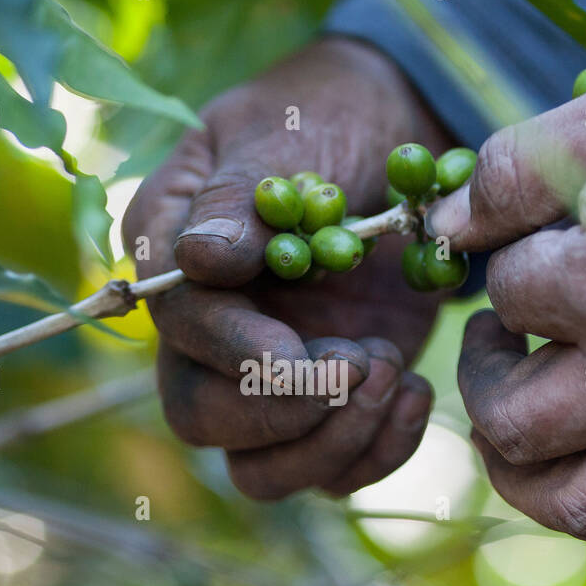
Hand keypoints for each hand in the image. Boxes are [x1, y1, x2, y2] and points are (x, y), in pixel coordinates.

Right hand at [124, 38, 449, 499]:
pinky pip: (328, 469)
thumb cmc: (330, 116)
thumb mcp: (284, 134)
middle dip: (287, 409)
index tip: (304, 350)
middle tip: (367, 362)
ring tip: (396, 373)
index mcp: (170, 252)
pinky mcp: (323, 402)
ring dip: (332, 444)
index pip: (180, 327)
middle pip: (203, 417)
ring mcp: (263, 375)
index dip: (239, 351)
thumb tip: (198, 259)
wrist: (397, 132)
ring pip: (260, 469)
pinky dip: (375, 452)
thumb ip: (239, 197)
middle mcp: (205, 331)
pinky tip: (416, 393)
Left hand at [428, 56, 585, 577]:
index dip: (501, 269)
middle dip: (482, 384)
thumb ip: (516, 171)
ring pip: (582, 504)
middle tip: (497, 345)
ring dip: (529, 484)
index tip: (523, 250)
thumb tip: (445, 224)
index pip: (506, 296)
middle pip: (513, 425)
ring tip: (520, 443)